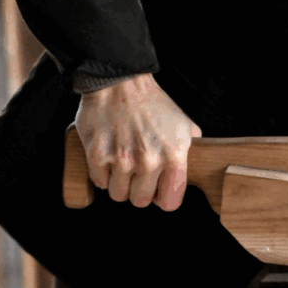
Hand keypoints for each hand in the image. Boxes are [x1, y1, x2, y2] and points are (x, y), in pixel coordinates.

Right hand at [75, 74, 201, 210]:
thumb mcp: (184, 125)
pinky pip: (99, 182)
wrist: (121, 84)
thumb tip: (190, 175)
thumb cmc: (153, 105)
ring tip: (122, 163)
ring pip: (118, 195)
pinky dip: (102, 174)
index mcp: (175, 155)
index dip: (162, 198)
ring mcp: (122, 159)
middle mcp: (150, 160)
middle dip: (138, 191)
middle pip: (140, 201)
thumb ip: (190, 152)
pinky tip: (108, 156)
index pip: (170, 202)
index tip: (158, 192)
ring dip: (119, 183)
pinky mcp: (97, 156)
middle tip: (137, 174)